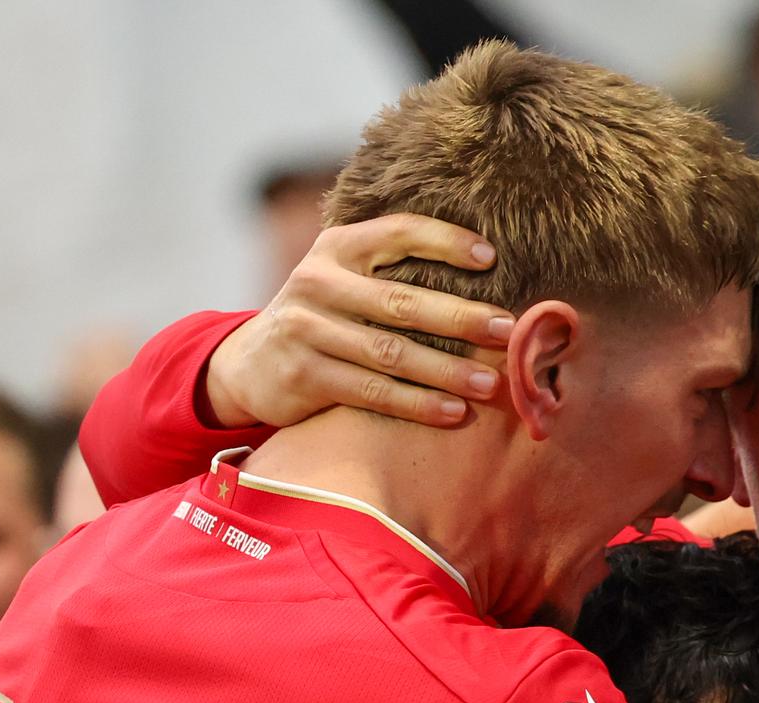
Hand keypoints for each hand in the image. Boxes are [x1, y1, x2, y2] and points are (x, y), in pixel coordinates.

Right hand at [206, 212, 516, 429]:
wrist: (251, 363)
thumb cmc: (325, 316)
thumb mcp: (346, 279)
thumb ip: (394, 269)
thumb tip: (489, 268)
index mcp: (338, 247)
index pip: (398, 233)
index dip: (446, 242)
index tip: (491, 257)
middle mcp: (318, 281)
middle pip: (401, 301)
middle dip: (460, 317)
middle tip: (507, 330)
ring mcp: (306, 329)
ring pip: (390, 353)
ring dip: (447, 370)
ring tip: (491, 383)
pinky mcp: (303, 375)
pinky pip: (372, 392)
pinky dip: (417, 403)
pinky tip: (454, 412)